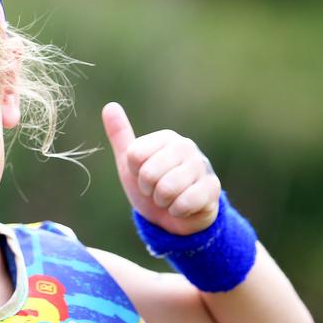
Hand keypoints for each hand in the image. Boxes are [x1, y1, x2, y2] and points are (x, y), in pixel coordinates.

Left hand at [102, 102, 219, 234]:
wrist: (175, 216)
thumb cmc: (152, 186)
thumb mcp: (131, 163)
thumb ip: (120, 135)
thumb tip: (110, 106)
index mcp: (166, 138)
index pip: (135, 155)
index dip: (135, 172)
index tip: (143, 175)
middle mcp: (186, 147)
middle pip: (148, 173)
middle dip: (148, 189)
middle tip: (156, 189)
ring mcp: (202, 166)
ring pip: (166, 188)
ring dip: (162, 201)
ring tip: (169, 198)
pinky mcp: (212, 188)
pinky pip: (184, 203)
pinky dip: (177, 210)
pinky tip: (182, 207)